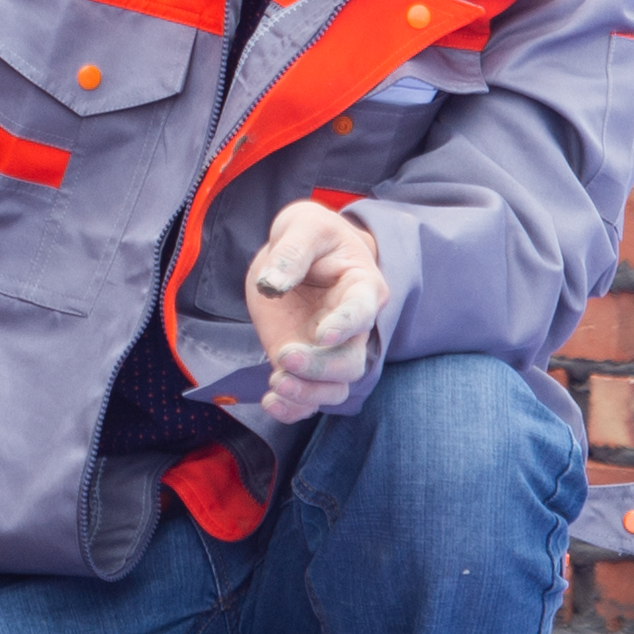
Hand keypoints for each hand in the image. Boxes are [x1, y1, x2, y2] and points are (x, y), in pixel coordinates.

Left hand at [245, 200, 385, 421]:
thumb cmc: (310, 234)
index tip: (322, 334)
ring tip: (276, 387)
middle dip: (319, 367)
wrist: (300, 252)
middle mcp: (352, 327)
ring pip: (334, 387)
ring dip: (307, 394)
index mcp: (362, 287)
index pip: (362, 312)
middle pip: (351, 362)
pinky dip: (293, 408)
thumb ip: (291, 252)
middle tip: (284, 355)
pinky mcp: (305, 362)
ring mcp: (328, 350)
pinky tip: (271, 402)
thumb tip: (272, 284)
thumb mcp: (302, 226)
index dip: (345, 325)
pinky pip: (308, 397)